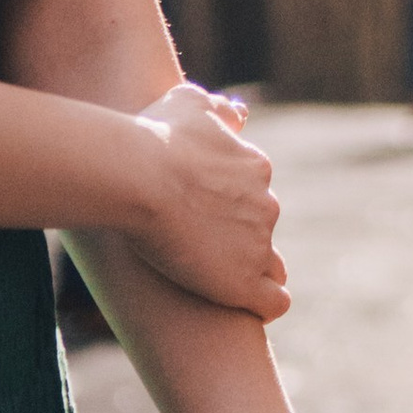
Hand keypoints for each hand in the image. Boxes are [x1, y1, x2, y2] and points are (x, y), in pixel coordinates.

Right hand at [128, 83, 287, 318]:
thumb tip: (239, 113)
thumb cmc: (155, 137)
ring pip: (267, 265)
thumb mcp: (188, 103)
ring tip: (214, 280)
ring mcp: (258, 246)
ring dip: (246, 271)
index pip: (254, 193)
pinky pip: (273, 301)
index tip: (199, 214)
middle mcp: (266, 205)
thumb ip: (217, 108)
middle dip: (237, 238)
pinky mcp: (243, 283)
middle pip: (260, 229)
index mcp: (255, 168)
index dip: (228, 207)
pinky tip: (247, 309)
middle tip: (197, 248)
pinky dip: (264, 306)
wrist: (140, 176)